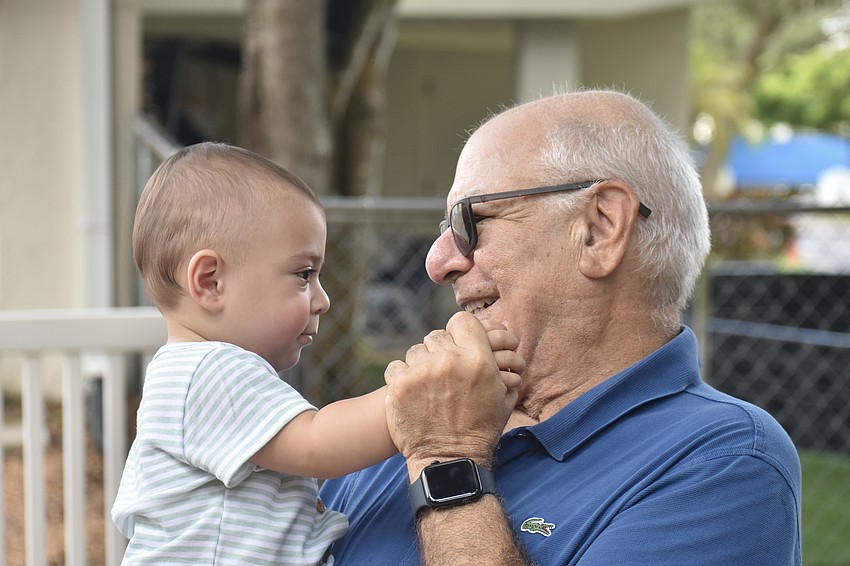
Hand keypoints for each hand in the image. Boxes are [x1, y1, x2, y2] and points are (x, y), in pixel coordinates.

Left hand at [384, 312, 519, 477]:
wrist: (451, 460)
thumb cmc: (481, 429)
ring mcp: (421, 372)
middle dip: (441, 350)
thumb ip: (501, 366)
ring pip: (416, 350)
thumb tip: (501, 344)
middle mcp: (448, 360)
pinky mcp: (399, 385)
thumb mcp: (503, 396)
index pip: (462, 322)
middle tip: (445, 371)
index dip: (462, 332)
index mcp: (478, 359)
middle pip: (438, 335)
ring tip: (429, 385)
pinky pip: (397, 366)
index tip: (460, 345)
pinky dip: (402, 377)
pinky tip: (413, 391)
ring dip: (422, 364)